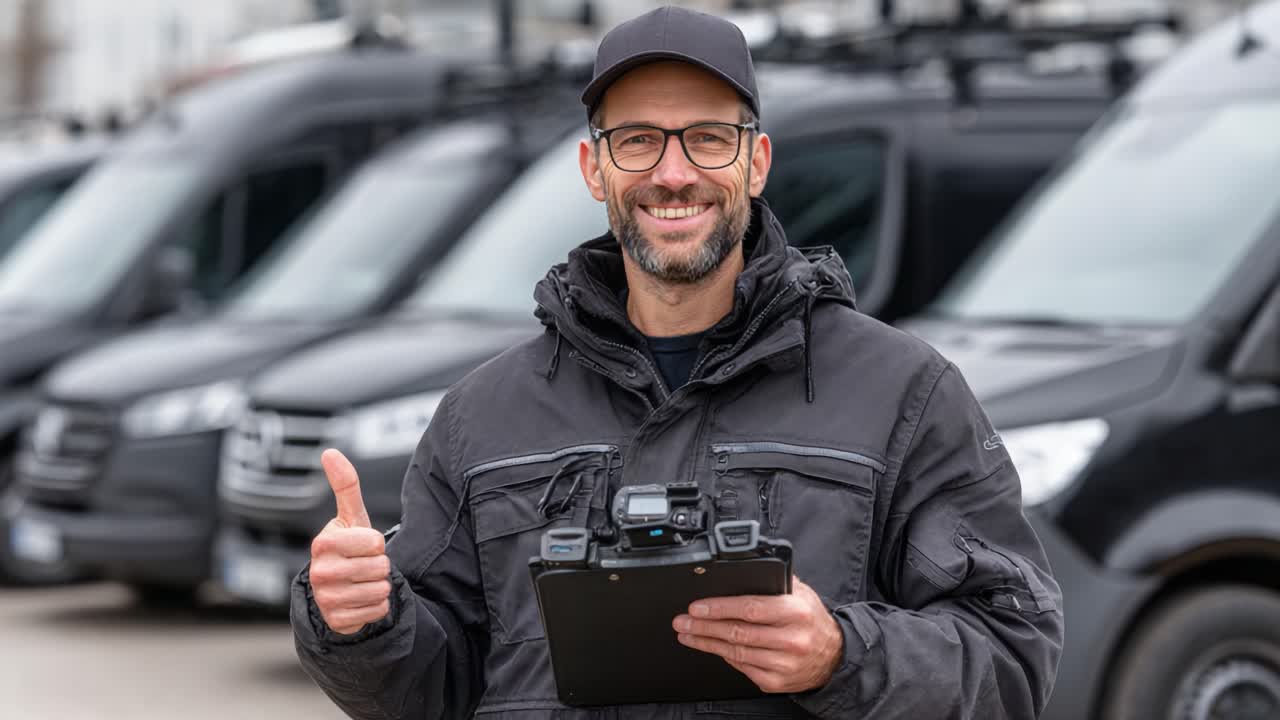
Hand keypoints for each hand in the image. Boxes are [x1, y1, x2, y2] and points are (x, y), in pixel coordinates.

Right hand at [309, 449, 392, 634]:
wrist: (337, 589)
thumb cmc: (348, 546)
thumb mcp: (350, 516)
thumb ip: (345, 484)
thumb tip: (329, 451)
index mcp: (322, 543)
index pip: (375, 542)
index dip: (376, 544)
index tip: (361, 546)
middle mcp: (320, 572)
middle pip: (380, 566)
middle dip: (379, 565)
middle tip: (362, 565)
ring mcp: (327, 598)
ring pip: (381, 589)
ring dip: (380, 586)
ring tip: (362, 582)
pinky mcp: (338, 621)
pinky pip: (378, 611)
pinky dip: (377, 606)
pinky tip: (361, 600)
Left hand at [673, 576, 843, 693]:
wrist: (833, 656)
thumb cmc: (812, 620)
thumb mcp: (801, 593)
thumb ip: (776, 580)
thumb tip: (744, 568)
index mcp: (796, 611)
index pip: (751, 608)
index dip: (720, 608)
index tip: (697, 607)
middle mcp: (792, 639)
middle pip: (738, 632)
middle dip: (704, 626)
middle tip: (683, 621)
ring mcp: (784, 663)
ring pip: (736, 652)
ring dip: (707, 643)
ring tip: (688, 634)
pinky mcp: (777, 681)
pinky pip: (743, 668)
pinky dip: (724, 657)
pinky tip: (712, 647)